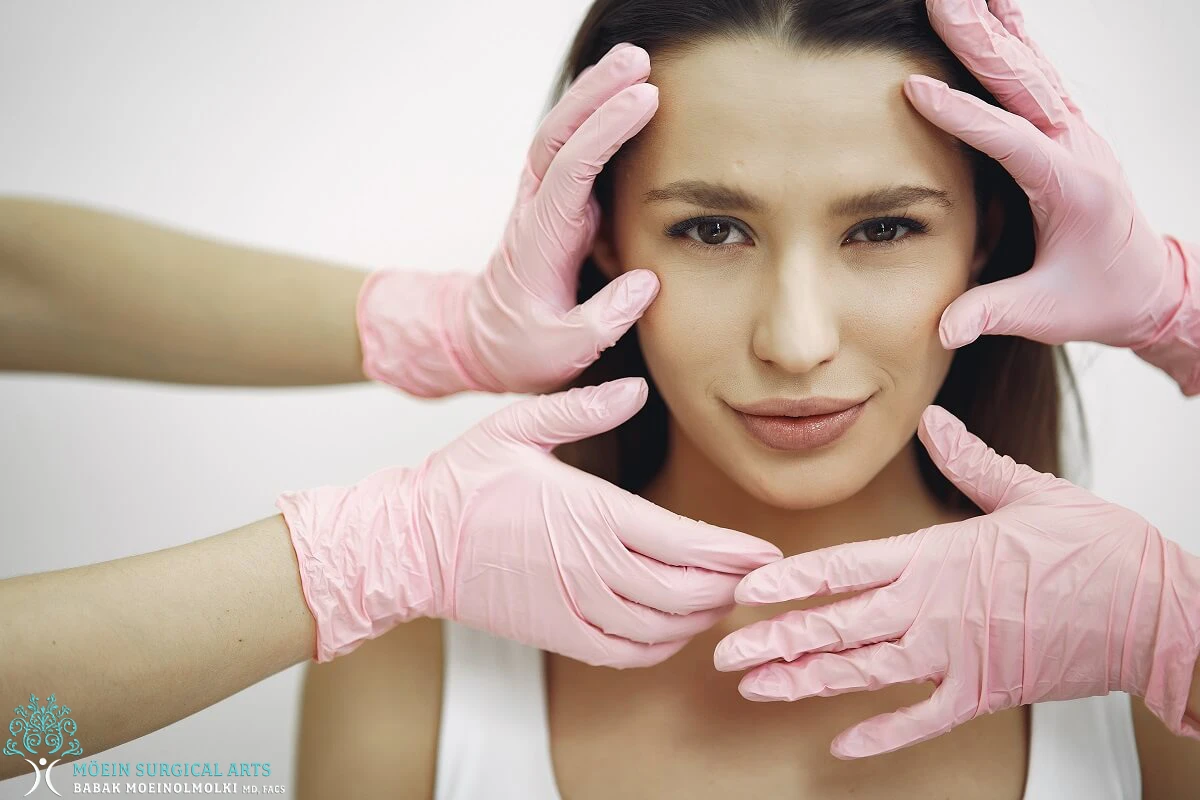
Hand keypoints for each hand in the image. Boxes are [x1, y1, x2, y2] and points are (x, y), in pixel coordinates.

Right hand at [280, 378, 781, 665]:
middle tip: (758, 576)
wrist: (408, 544)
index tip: (764, 550)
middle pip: (685, 591)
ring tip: (726, 598)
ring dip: (702, 617)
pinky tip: (675, 630)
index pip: (684, 541)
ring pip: (661, 626)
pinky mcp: (556, 633)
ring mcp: (573, 607)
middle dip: (731, 586)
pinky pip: (624, 654)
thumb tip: (634, 388)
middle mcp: (590, 567)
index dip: (733, 552)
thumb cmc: (463, 480)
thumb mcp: (517, 426)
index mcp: (589, 513)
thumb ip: (581, 408)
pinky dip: (660, 647)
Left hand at [357, 43, 662, 396]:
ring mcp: (541, 201)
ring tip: (634, 61)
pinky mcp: (553, 203)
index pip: (571, 169)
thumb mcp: (562, 351)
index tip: (644, 101)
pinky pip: (570, 150)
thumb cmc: (522, 349)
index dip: (606, 131)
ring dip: (593, 95)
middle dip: (596, 92)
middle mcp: (535, 209)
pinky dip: (592, 118)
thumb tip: (648, 283)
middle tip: (639, 59)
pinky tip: (620, 96)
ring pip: (560, 134)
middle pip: (558, 134)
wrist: (482, 342)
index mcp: (538, 239)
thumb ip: (603, 320)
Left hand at [713, 405, 1199, 757]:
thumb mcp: (1030, 491)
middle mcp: (935, 608)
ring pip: (864, 674)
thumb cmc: (1100, 549)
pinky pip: (922, 719)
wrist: (1159, 612)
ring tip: (757, 690)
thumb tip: (936, 421)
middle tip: (725, 654)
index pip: (845, 567)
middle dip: (777, 639)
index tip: (744, 592)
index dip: (789, 580)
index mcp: (938, 555)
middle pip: (839, 626)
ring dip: (807, 682)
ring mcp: (956, 656)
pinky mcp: (985, 693)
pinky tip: (841, 746)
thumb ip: (971, 460)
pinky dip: (881, 734)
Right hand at [907, 0, 1199, 392]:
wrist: (1149, 286)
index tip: (916, 88)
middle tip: (942, 0)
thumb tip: (944, 332)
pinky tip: (991, 12)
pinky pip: (1035, 74)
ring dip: (994, 25)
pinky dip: (1010, 39)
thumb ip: (991, 313)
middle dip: (979, 37)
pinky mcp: (1066, 130)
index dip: (963, 114)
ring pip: (1031, 65)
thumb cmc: (1097, 298)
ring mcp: (1075, 132)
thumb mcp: (1044, 313)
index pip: (1011, 140)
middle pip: (1024, 80)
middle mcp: (1077, 147)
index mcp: (1071, 186)